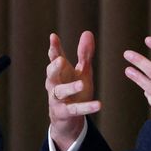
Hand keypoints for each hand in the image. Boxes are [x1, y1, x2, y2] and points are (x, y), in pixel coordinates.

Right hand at [46, 30, 100, 150]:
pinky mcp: (64, 113)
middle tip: (60, 60)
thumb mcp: (82, 71)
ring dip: (70, 88)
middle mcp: (55, 84)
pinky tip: (98, 105)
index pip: (55, 57)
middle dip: (55, 67)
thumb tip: (87, 32)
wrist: (68, 119)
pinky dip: (87, 107)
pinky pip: (75, 109)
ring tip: (81, 84)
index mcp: (60, 72)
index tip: (53, 37)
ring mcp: (58, 99)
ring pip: (60, 92)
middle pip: (51, 74)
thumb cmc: (74, 91)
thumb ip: (84, 54)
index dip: (54, 48)